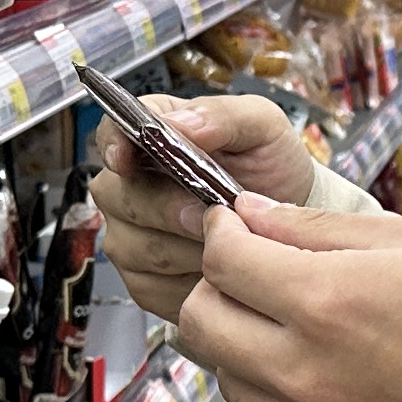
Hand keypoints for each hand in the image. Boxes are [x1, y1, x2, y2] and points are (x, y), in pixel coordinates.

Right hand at [89, 92, 318, 317]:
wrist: (290, 219)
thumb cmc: (270, 166)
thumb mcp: (262, 126)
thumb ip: (223, 116)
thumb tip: (179, 124)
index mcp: (151, 136)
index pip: (111, 133)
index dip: (114, 145)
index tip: (127, 160)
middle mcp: (128, 185)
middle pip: (119, 197)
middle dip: (169, 208)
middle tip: (211, 213)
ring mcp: (130, 234)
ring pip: (135, 246)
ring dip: (185, 247)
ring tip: (225, 240)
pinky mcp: (143, 281)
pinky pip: (150, 285)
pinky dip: (187, 280)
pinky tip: (217, 270)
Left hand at [175, 195, 401, 401]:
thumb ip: (310, 226)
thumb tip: (247, 213)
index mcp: (325, 302)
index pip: (223, 260)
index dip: (220, 233)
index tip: (232, 227)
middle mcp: (305, 372)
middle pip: (201, 321)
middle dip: (215, 288)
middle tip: (248, 275)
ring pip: (226, 373)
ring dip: (244, 342)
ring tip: (299, 328)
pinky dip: (278, 391)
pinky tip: (326, 373)